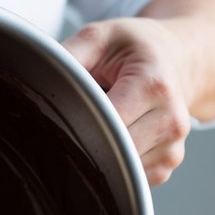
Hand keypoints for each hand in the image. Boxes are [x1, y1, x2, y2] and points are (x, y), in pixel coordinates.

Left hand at [63, 17, 192, 185]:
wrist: (178, 60)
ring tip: (107, 124)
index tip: (68, 116)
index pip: (107, 124)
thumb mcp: (101, 37)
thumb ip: (69, 56)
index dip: (82, 123)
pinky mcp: (167, 167)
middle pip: (113, 151)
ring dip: (104, 153)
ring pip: (119, 170)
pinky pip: (128, 177)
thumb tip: (37, 80)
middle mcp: (170, 121)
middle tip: (83, 119)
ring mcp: (172, 149)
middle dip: (91, 139)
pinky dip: (117, 163)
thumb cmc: (136, 50)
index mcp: (154, 86)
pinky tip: (120, 138)